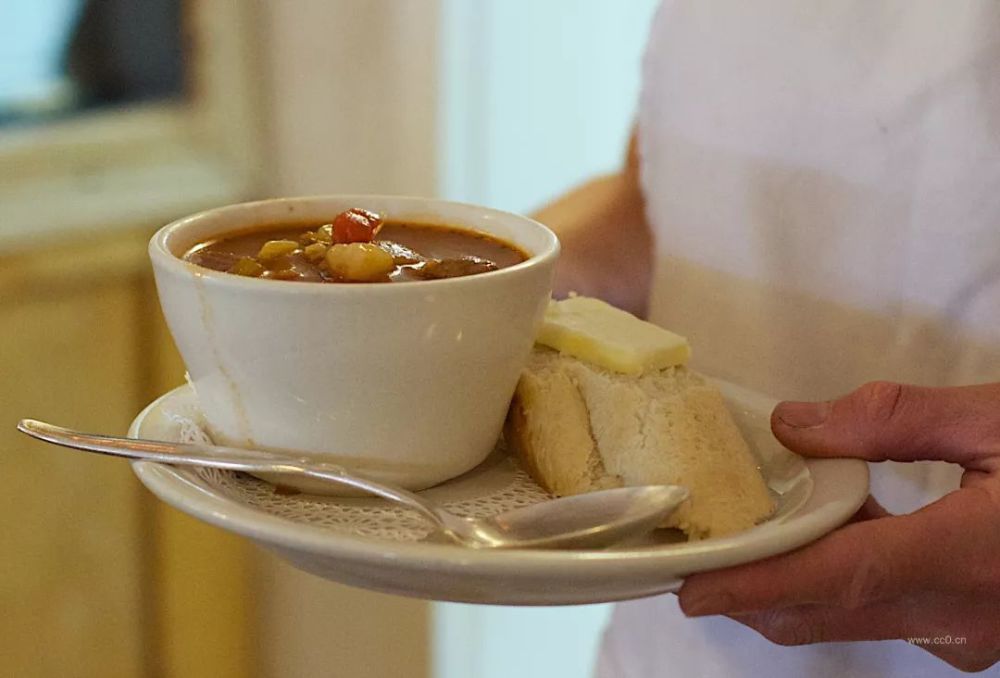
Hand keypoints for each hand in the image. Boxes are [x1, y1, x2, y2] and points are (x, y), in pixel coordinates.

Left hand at [678, 381, 999, 671]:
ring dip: (793, 582)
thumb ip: (892, 420)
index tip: (691, 588)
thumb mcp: (999, 421)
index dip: (758, 585)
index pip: (840, 579)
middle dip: (752, 589)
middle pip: (828, 609)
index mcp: (972, 556)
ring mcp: (969, 636)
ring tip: (749, 532)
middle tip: (697, 552)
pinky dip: (841, 580)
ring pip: (852, 616)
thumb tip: (795, 426)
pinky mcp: (971, 633)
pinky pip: (885, 613)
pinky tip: (828, 533)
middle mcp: (964, 617)